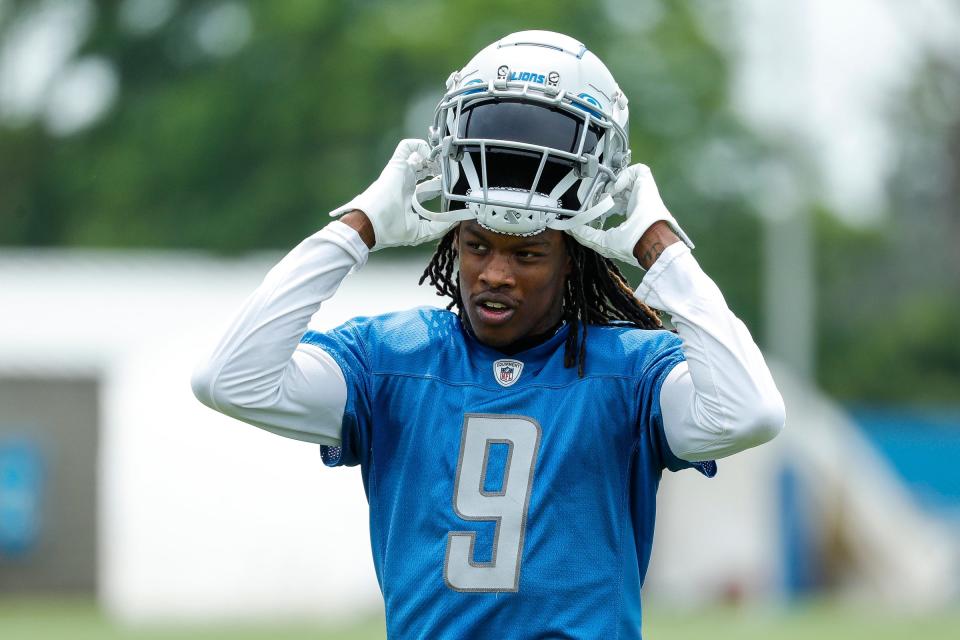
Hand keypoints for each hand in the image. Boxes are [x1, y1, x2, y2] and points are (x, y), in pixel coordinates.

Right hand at [330, 139, 453, 249]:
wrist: (370, 224)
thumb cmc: (389, 229)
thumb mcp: (419, 231)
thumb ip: (438, 227)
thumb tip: (455, 222)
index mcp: (410, 197)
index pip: (429, 185)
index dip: (442, 183)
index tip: (453, 185)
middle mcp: (407, 182)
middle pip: (426, 168)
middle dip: (440, 167)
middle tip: (450, 171)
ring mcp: (401, 172)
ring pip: (418, 155)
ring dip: (433, 155)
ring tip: (442, 161)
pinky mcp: (396, 164)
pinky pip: (406, 146)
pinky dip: (419, 145)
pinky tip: (430, 156)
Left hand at [566, 164, 692, 266]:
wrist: (647, 239)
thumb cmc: (631, 244)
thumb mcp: (603, 242)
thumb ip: (586, 235)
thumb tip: (572, 230)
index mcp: (629, 215)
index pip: (614, 202)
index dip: (602, 201)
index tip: (592, 205)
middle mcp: (637, 202)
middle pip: (618, 188)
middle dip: (604, 191)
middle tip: (595, 197)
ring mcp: (643, 192)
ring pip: (625, 178)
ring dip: (612, 184)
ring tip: (605, 194)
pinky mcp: (647, 183)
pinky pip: (636, 170)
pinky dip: (623, 176)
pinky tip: (615, 189)